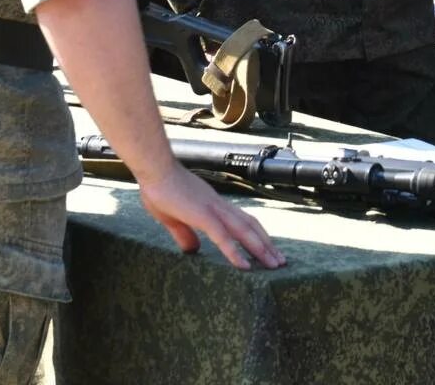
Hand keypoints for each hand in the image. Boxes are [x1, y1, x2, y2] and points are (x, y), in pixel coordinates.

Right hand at [135, 165, 284, 270]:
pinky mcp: (202, 215)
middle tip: (280, 262)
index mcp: (212, 205)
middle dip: (267, 244)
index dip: (256, 234)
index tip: (268, 249)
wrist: (154, 168)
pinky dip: (235, 252)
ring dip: (261, 249)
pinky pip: (223, 237)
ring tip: (274, 265)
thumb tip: (192, 250)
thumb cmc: (159, 188)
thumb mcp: (171, 217)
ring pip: (243, 231)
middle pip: (250, 226)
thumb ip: (184, 234)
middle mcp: (218, 206)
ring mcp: (212, 209)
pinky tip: (245, 266)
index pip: (242, 220)